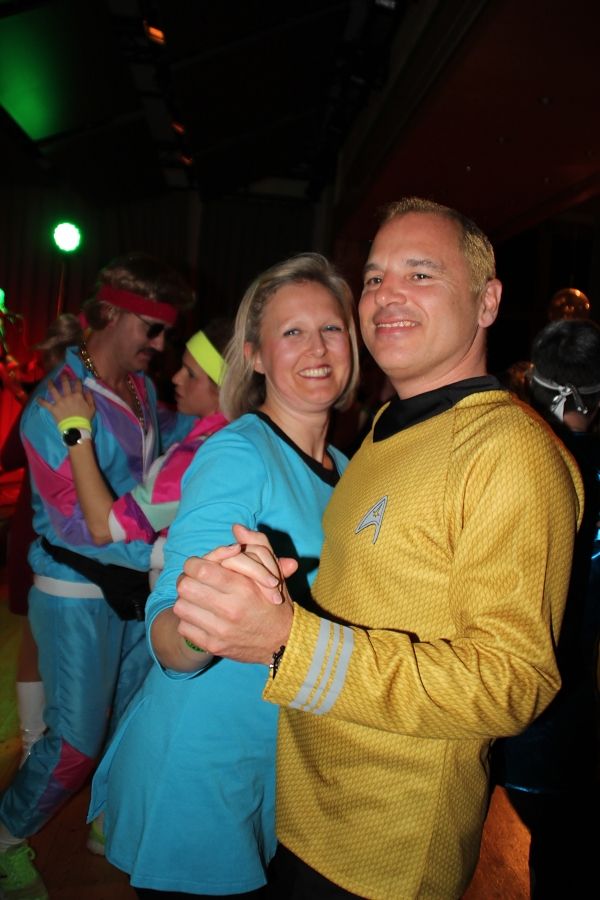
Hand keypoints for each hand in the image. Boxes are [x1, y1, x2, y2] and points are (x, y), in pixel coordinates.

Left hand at [38, 374, 95, 423]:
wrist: (76, 428)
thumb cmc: (85, 419)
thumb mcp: (92, 408)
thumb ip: (90, 398)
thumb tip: (88, 390)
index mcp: (77, 396)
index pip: (77, 385)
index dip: (77, 380)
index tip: (77, 378)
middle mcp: (68, 396)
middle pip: (65, 384)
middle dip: (64, 377)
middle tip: (63, 374)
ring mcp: (59, 402)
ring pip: (53, 390)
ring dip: (50, 385)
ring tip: (49, 381)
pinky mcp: (53, 408)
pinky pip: (45, 404)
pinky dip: (40, 401)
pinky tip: (37, 398)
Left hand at [173, 525, 295, 663]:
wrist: (283, 642)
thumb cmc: (275, 602)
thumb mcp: (272, 571)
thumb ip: (257, 545)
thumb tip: (237, 528)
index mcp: (243, 587)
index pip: (199, 568)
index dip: (194, 563)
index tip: (200, 565)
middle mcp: (230, 609)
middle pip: (184, 586)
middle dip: (188, 580)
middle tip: (197, 581)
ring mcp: (220, 631)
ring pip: (181, 607)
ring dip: (187, 600)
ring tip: (199, 598)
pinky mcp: (213, 646)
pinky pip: (184, 627)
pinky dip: (189, 620)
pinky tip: (202, 616)